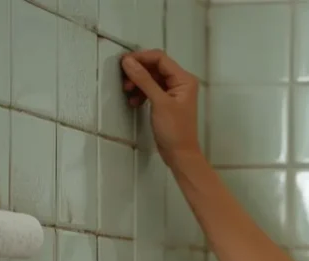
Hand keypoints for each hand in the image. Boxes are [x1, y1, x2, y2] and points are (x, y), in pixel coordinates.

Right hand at [121, 49, 201, 167]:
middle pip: (155, 67)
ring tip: (127, 91)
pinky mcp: (166, 102)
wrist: (180, 155)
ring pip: (151, 78)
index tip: (124, 62)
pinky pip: (151, 90)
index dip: (141, 58)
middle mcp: (181, 83)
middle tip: (124, 79)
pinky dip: (141, 93)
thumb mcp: (159, 103)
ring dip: (138, 83)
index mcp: (184, 79)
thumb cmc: (174, 130)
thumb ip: (144, 80)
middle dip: (138, 71)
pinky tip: (134, 101)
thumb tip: (128, 62)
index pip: (160, 58)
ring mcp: (173, 92)